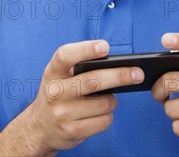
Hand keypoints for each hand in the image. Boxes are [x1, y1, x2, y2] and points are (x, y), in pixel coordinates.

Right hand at [25, 40, 144, 152]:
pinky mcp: (73, 131)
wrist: (40, 127)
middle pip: (93, 81)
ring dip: (112, 100)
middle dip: (120, 76)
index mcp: (52, 72)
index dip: (85, 49)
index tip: (105, 47)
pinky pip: (104, 121)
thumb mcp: (59, 76)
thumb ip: (78, 67)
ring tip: (104, 99)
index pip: (65, 56)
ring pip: (104, 103)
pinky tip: (98, 114)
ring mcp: (63, 113)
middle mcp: (54, 92)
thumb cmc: (58, 94)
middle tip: (138, 73)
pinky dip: (107, 116)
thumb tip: (116, 65)